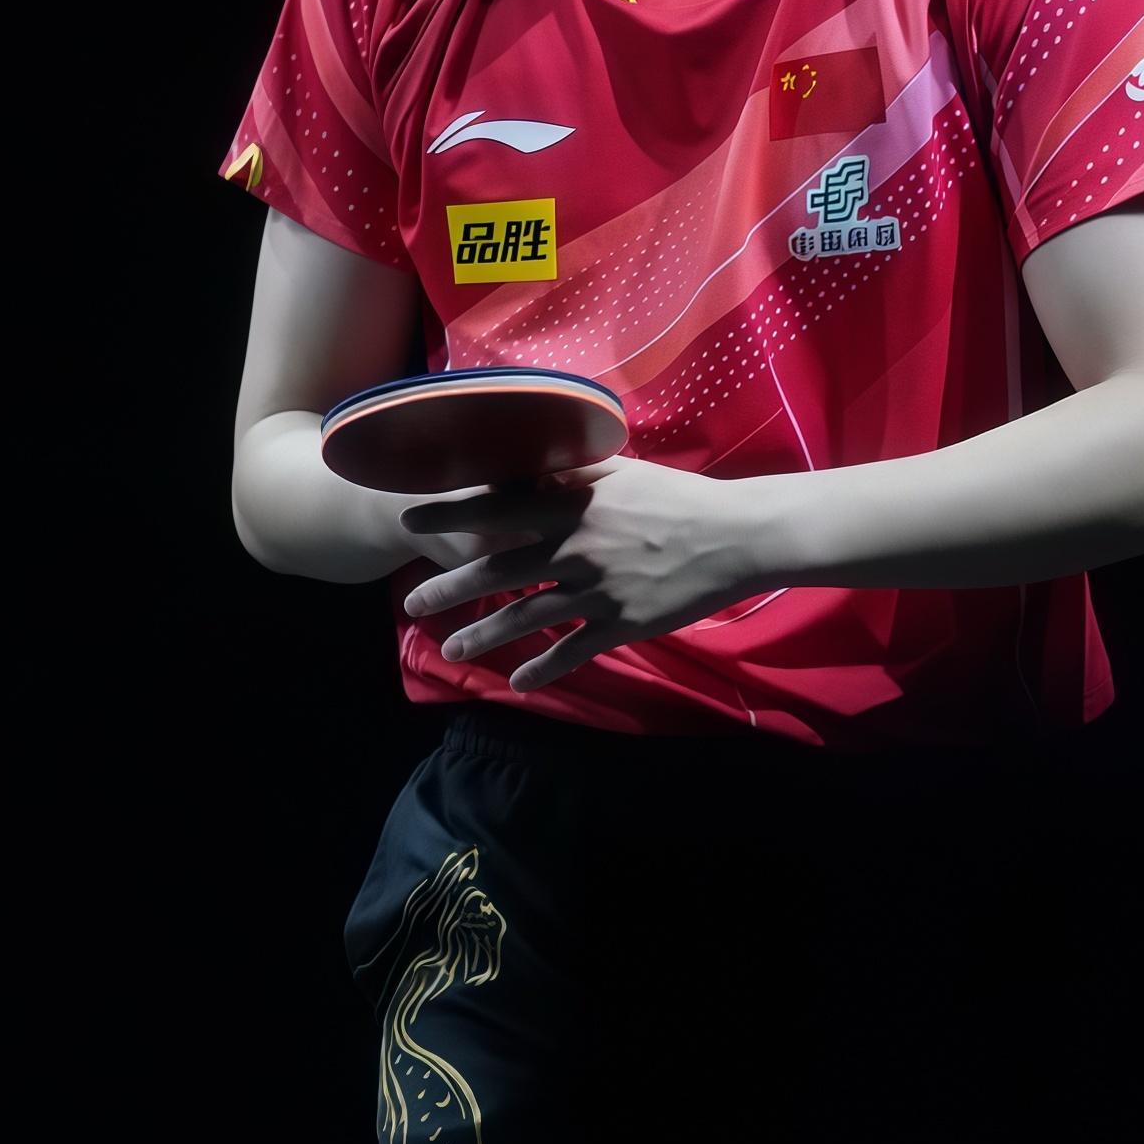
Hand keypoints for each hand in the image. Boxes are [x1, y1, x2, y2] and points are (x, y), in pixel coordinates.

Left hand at [396, 457, 776, 691]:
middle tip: (413, 605)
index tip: (410, 520)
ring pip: (526, 617)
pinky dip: (541, 669)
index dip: (449, 515)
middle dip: (450, 589)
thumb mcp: (621, 472)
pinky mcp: (621, 624)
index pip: (495, 508)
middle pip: (498, 571)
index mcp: (572, 506)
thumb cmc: (678, 498)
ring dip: (484, 637)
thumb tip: (532, 461)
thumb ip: (573, 472)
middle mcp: (575, 549)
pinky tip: (516, 682)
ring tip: (452, 650)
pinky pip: (571, 651)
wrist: (734, 537)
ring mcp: (596, 591)